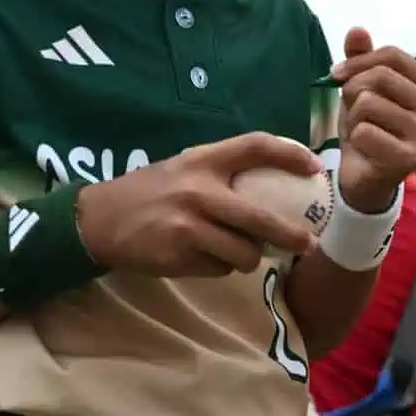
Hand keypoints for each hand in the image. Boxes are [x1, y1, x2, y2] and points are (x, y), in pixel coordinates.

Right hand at [76, 131, 325, 278]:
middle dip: (291, 235)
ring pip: (243, 252)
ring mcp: (188, 226)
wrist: (99, 220)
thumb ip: (221, 172)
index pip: (255, 146)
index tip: (316, 166)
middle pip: (261, 218)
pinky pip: (219, 269)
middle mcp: (198, 190)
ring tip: (240, 253)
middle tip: (309, 244)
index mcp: (202, 160)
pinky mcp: (179, 256)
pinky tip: (205, 258)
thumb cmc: (150, 191)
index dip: (290, 153)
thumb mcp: (183, 167)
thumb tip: (276, 184)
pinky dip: (221, 267)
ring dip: (249, 257)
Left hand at [329, 27, 415, 212]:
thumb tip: (357, 30)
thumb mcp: (361, 88)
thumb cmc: (367, 126)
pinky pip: (364, 132)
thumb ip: (361, 59)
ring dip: (353, 119)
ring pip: (368, 104)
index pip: (392, 55)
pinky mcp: (408, 158)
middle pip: (379, 77)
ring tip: (361, 131)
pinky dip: (355, 140)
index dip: (358, 61)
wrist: (365, 175)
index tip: (337, 74)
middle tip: (353, 111)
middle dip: (353, 92)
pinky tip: (365, 150)